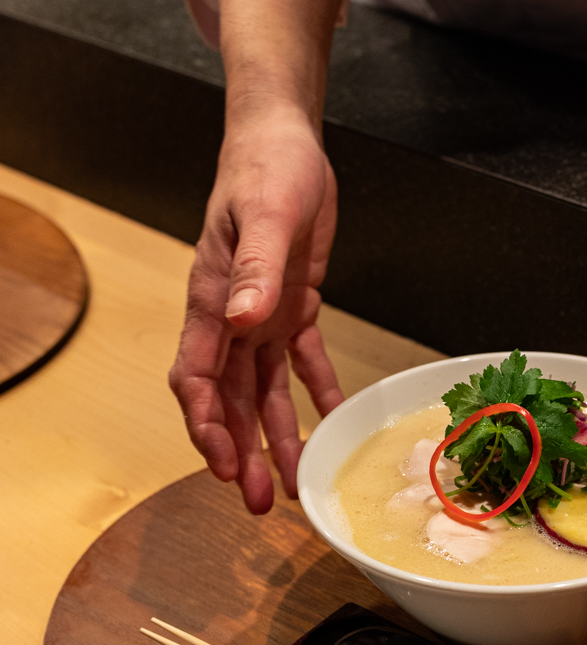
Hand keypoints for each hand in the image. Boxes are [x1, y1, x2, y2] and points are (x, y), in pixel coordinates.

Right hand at [170, 104, 343, 512]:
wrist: (286, 142)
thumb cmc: (266, 170)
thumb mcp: (265, 216)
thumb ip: (253, 270)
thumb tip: (239, 319)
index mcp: (211, 301)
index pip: (199, 378)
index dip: (208, 425)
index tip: (223, 464)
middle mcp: (231, 318)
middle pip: (232, 400)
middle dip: (242, 452)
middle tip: (259, 502)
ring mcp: (260, 315)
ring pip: (265, 393)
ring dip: (275, 438)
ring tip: (288, 485)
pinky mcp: (294, 307)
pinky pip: (303, 362)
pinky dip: (316, 394)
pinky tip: (328, 425)